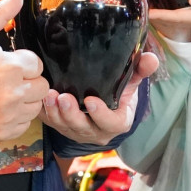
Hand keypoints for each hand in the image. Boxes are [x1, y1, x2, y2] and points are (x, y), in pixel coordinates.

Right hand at [0, 0, 50, 143]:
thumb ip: (1, 12)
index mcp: (12, 67)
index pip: (36, 65)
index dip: (21, 63)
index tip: (4, 64)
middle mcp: (14, 93)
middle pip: (41, 87)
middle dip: (26, 81)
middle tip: (4, 79)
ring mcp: (9, 115)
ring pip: (35, 106)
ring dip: (23, 99)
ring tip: (2, 93)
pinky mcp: (4, 131)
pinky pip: (25, 124)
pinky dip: (16, 117)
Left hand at [41, 51, 160, 144]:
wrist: (103, 106)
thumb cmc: (118, 93)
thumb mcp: (131, 83)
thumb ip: (140, 70)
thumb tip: (150, 58)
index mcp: (117, 122)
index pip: (111, 124)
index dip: (101, 115)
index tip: (91, 101)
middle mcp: (96, 131)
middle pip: (83, 127)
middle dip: (71, 114)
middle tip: (62, 97)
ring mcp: (77, 131)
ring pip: (64, 126)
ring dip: (55, 112)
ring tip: (49, 95)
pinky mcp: (61, 127)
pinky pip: (50, 123)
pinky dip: (44, 112)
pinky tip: (39, 99)